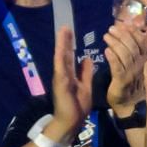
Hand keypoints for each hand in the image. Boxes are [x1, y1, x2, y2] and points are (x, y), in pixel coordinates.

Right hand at [47, 25, 97, 141]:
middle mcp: (63, 73)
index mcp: (69, 74)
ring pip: (61, 57)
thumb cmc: (77, 106)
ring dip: (62, 44)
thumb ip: (85, 73)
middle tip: (65, 25)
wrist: (71, 121)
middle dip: (65, 40)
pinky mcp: (60, 82)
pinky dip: (61, 57)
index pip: (70, 56)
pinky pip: (61, 67)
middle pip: (65, 53)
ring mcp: (60, 77)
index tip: (70, 31)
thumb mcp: (85, 86)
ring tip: (63, 31)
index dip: (70, 44)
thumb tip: (86, 58)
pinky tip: (61, 48)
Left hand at [103, 21, 146, 114]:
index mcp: (145, 60)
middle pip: (133, 47)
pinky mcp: (123, 81)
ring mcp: (133, 73)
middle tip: (112, 28)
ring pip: (125, 55)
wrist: (129, 105)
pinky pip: (118, 68)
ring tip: (106, 35)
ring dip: (115, 43)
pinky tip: (106, 51)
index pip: (141, 43)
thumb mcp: (135, 65)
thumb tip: (130, 31)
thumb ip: (134, 50)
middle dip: (123, 35)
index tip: (125, 24)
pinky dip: (113, 58)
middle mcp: (141, 65)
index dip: (133, 33)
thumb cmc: (132, 83)